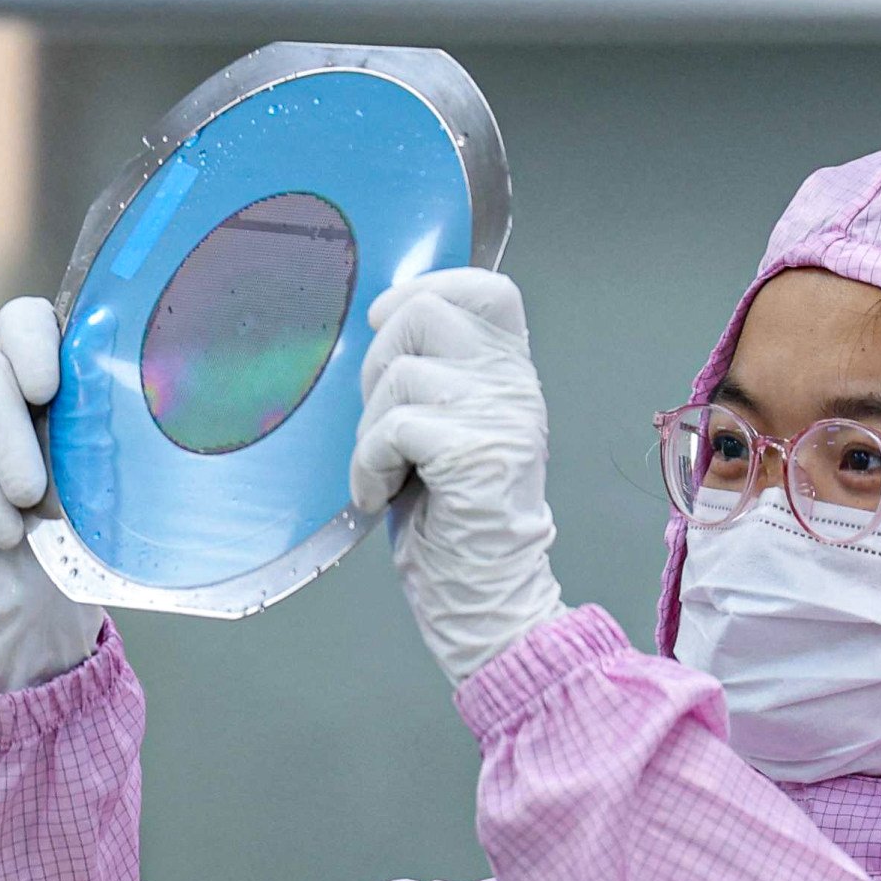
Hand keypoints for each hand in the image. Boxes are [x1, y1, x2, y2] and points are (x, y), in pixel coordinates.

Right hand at [0, 295, 104, 692]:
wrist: (25, 609)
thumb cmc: (68, 541)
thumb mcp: (94, 489)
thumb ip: (92, 445)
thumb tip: (100, 428)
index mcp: (38, 383)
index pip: (21, 324)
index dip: (28, 342)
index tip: (46, 388)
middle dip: (7, 437)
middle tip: (31, 493)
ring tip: (11, 536)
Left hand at [353, 267, 564, 683]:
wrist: (486, 595)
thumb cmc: (455, 520)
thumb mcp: (450, 430)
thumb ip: (436, 377)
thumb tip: (380, 328)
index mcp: (510, 375)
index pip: (487, 289)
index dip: (429, 286)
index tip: (384, 319)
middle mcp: (514, 387)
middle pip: (427, 312)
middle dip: (378, 361)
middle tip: (380, 421)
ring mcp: (498, 417)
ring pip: (398, 373)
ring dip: (369, 428)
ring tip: (385, 471)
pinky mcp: (472, 453)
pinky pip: (390, 429)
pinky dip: (367, 466)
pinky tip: (379, 495)